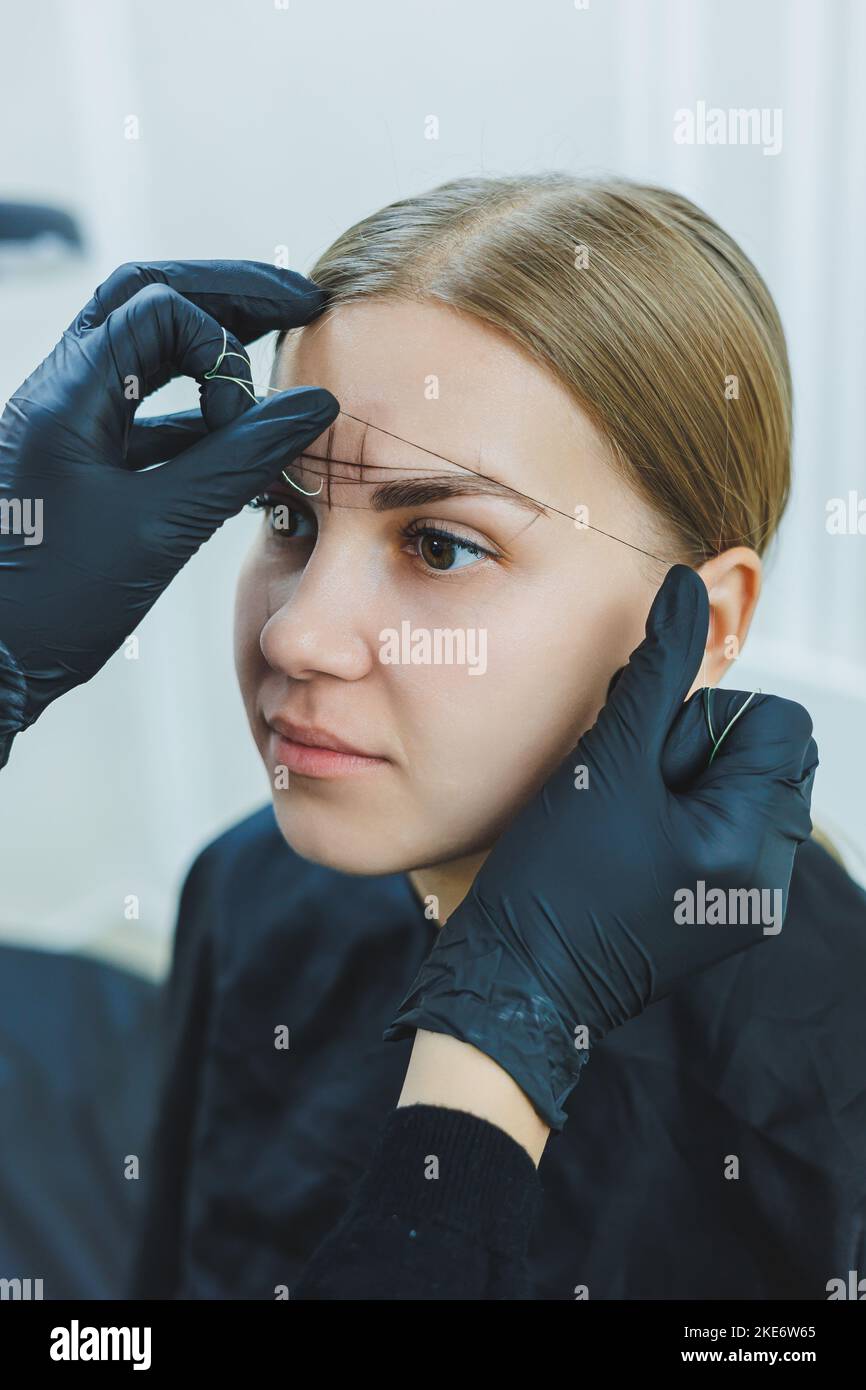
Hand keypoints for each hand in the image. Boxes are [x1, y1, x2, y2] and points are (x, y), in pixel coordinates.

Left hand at [0, 259, 338, 745]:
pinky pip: (140, 413)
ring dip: (207, 348)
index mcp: (67, 394)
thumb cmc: (52, 604)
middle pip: (147, 302)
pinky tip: (235, 432)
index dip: (219, 344)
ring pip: (142, 352)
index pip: (158, 308)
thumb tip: (312, 407)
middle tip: (300, 301)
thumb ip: (238, 460)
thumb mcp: (161, 528)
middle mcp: (60, 393)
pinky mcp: (75, 463)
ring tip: (273, 344)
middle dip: (226, 297)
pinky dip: (191, 412)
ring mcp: (65, 426)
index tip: (245, 413)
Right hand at [384, 564, 818, 1129]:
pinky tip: (624, 845)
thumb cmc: (554, 880)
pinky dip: (677, 822)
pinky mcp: (716, 916)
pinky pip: (718, 835)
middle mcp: (766, 878)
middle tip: (632, 790)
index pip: (778, 722)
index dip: (706, 718)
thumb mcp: (606, 762)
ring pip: (735, 792)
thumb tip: (687, 586)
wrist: (517, 982)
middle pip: (762, 757)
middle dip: (698, 751)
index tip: (645, 756)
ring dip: (684, 785)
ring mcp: (744, 903)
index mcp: (753, 839)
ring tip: (623, 819)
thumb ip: (656, 669)